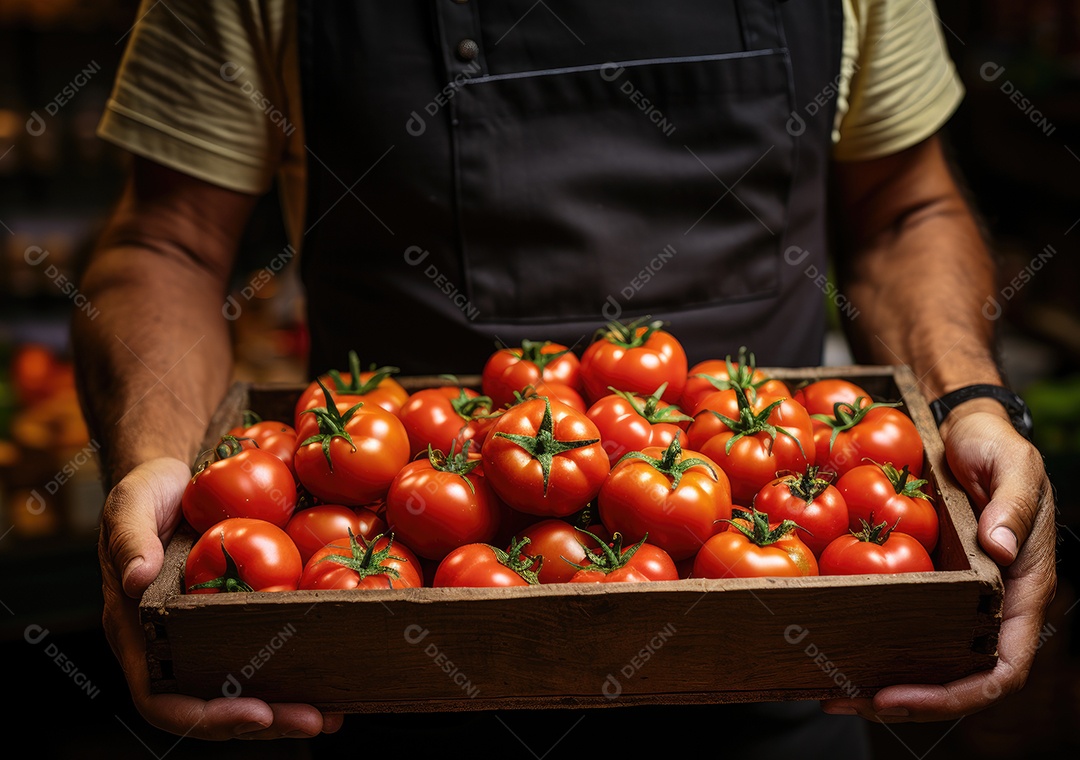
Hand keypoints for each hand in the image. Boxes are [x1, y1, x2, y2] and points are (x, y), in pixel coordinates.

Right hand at [100, 457, 344, 738]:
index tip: (255, 711)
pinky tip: (340, 674)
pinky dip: (303, 669)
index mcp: (140, 634)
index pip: (163, 698)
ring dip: (290, 708)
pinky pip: (272, 653)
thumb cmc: (149, 490)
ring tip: (335, 713)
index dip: (206, 717)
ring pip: (248, 691)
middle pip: (215, 708)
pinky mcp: (246, 617)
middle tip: (315, 719)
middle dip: (266, 722)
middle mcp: (177, 647)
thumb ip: (129, 540)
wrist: (183, 474)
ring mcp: (215, 636)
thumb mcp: (131, 504)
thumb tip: (135, 579)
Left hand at [821, 411, 1057, 721]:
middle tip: (845, 701)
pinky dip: (872, 645)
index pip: (1003, 667)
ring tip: (830, 692)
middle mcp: (991, 606)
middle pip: (958, 680)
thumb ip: (1012, 505)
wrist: (963, 426)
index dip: (954, 694)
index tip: (898, 694)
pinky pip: (904, 625)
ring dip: (882, 685)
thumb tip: (1001, 549)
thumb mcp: (1013, 465)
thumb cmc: (995, 445)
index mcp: (1023, 590)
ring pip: (927, 662)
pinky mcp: (928, 582)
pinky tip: (834, 650)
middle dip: (907, 703)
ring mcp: (958, 598)